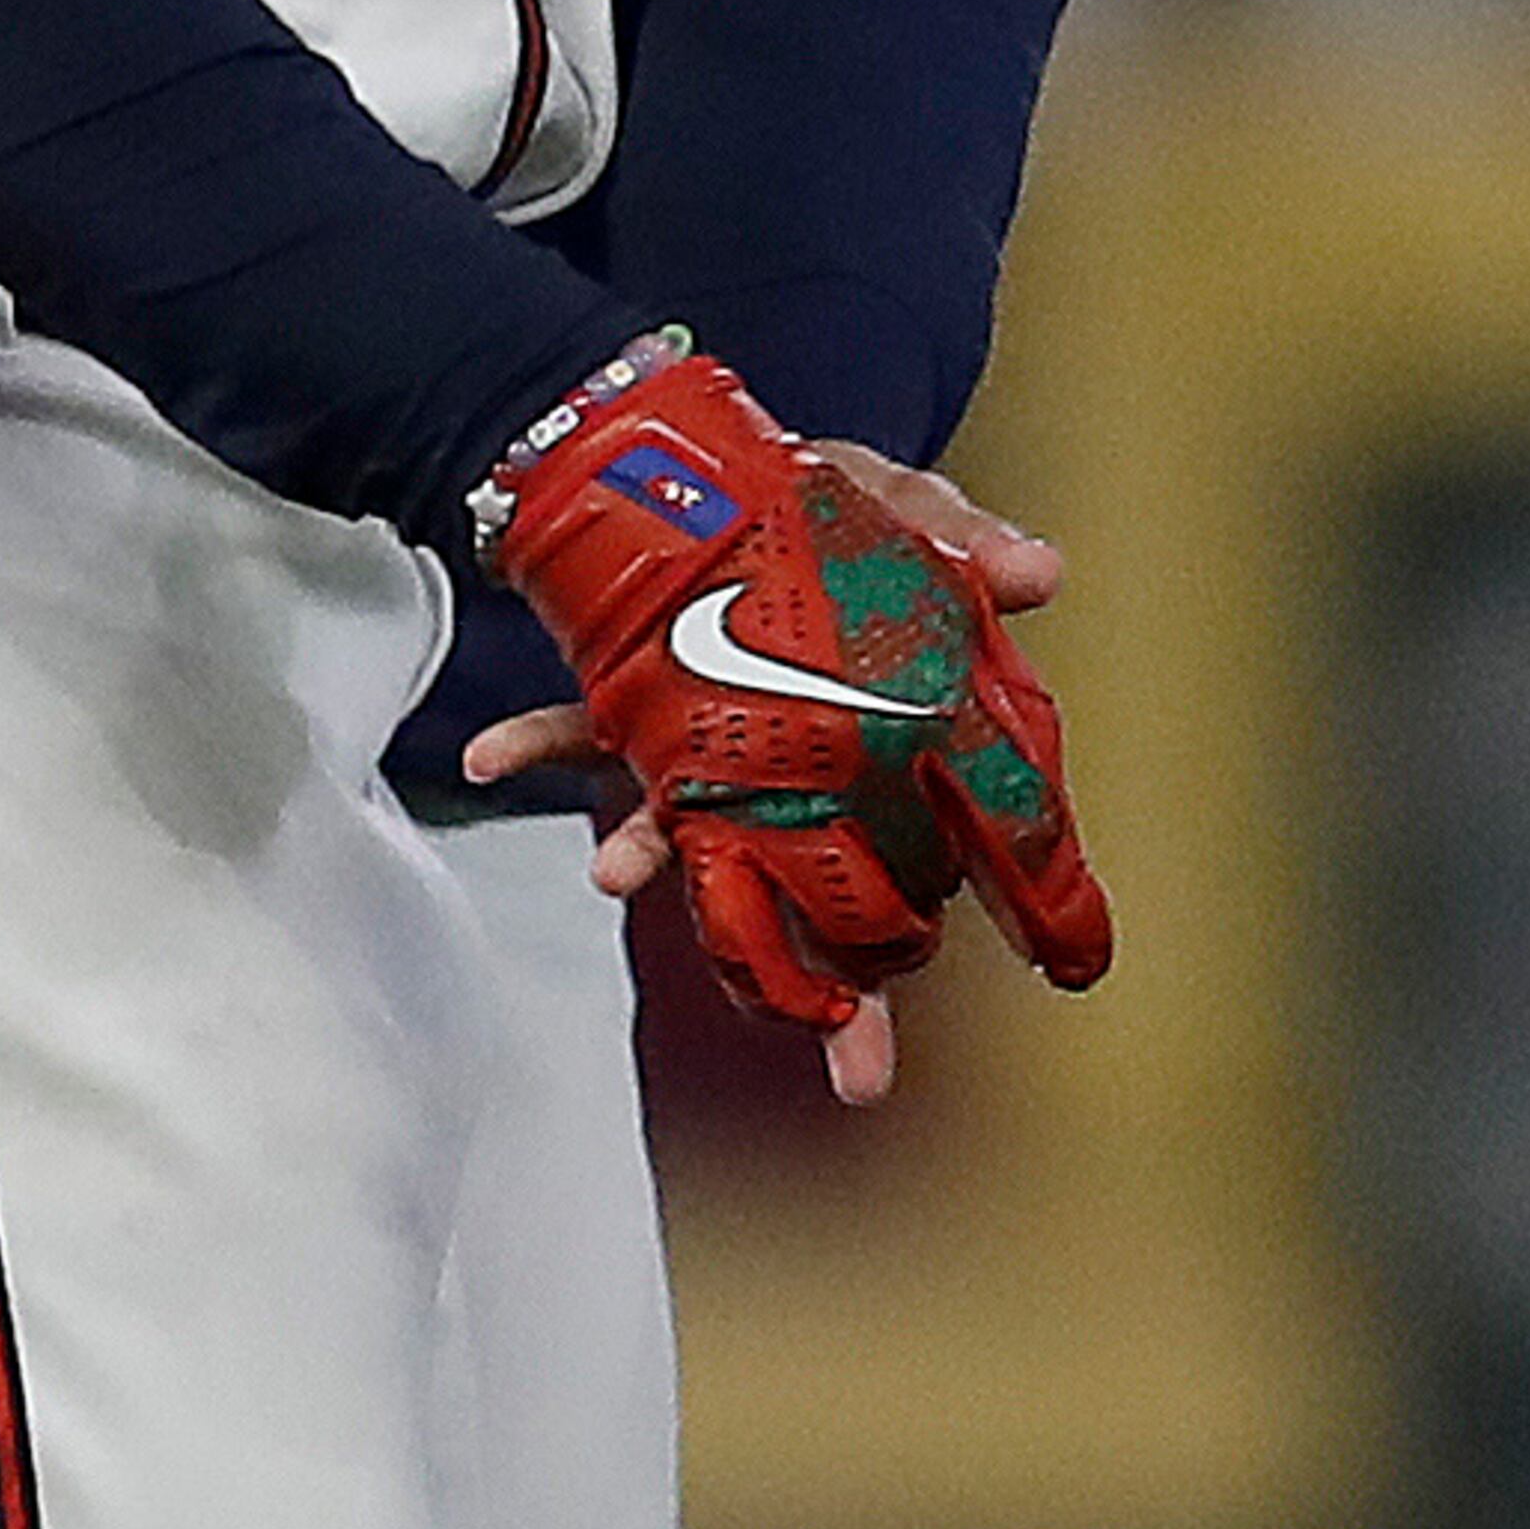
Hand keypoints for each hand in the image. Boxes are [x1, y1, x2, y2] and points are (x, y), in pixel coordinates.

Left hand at [471, 345, 1110, 1097]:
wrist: (714, 460)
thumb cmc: (829, 508)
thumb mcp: (901, 510)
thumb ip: (963, 543)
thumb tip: (1042, 568)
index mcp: (861, 736)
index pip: (903, 864)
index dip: (891, 973)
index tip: (873, 1064)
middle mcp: (783, 756)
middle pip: (801, 884)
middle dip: (803, 979)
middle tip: (831, 1068)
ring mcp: (702, 731)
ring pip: (683, 820)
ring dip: (649, 850)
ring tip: (617, 872)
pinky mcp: (631, 685)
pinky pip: (576, 727)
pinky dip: (530, 742)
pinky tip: (486, 758)